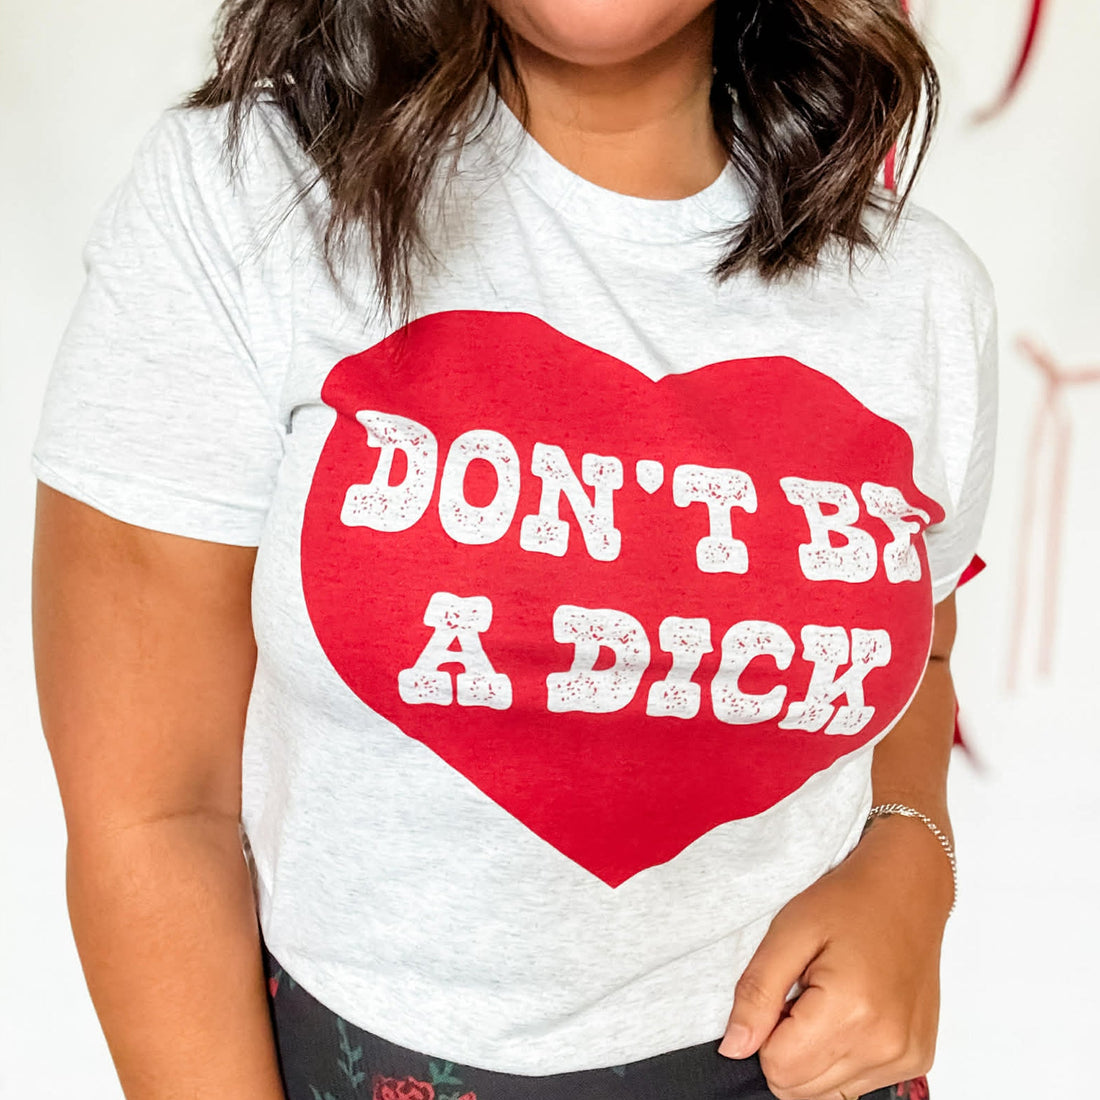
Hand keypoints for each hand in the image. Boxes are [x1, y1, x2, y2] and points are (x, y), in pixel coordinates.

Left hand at [717, 813, 953, 1099]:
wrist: (906, 889)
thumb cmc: (849, 901)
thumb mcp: (788, 931)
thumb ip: (756, 992)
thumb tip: (734, 1047)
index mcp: (852, 1011)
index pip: (779, 1069)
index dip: (765, 1032)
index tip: (783, 994)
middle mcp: (886, 1045)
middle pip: (801, 1089)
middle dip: (787, 1046)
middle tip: (803, 995)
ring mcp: (906, 1057)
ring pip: (828, 1094)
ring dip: (814, 1053)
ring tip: (827, 1001)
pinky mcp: (916, 1060)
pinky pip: (857, 1084)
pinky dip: (841, 1055)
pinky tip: (849, 1012)